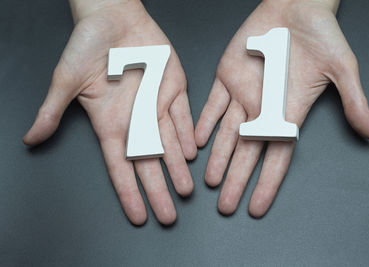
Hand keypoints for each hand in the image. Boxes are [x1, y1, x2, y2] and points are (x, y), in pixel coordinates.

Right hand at [23, 0, 196, 224]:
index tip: (139, 215)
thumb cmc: (86, 45)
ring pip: (170, 144)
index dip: (129, 192)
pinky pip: (183, 115)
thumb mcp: (66, 80)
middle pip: (149, 163)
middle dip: (159, 190)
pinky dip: (188, 133)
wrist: (112, 16)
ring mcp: (156, 105)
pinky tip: (192, 152)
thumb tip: (30, 138)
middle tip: (169, 216)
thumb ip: (53, 111)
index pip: (121, 167)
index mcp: (111, 124)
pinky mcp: (173, 88)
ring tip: (185, 190)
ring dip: (178, 167)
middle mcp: (136, 120)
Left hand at [195, 0, 368, 216]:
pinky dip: (204, 122)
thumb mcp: (342, 67)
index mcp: (289, 111)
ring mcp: (243, 94)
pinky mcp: (227, 76)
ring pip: (227, 133)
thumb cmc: (321, 34)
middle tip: (225, 206)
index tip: (257, 206)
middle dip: (236, 179)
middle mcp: (264, 109)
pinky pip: (212, 104)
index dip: (267, 182)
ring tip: (209, 181)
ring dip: (218, 157)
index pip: (277, 156)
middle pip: (248, 152)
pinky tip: (197, 142)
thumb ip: (353, 99)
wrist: (295, 5)